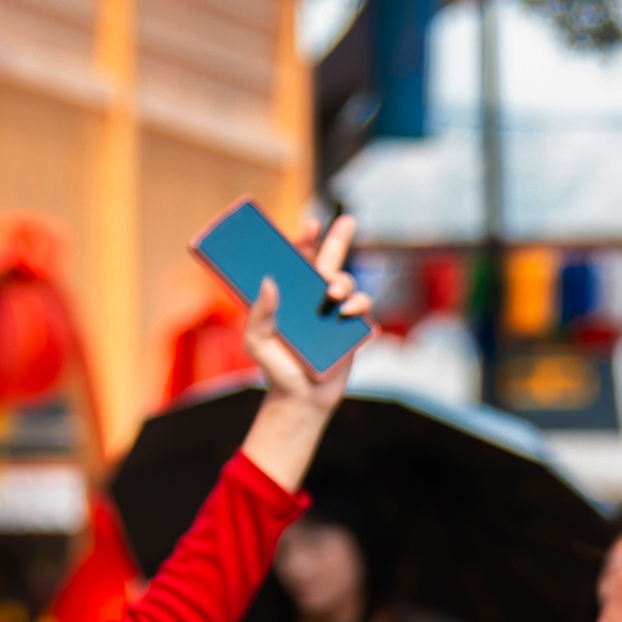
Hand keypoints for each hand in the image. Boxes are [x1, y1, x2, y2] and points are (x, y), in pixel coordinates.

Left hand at [231, 216, 374, 492]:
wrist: (300, 400)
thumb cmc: (275, 368)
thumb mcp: (257, 340)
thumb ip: (259, 312)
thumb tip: (268, 282)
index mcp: (291, 295)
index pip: (299, 260)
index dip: (306, 240)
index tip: (310, 226)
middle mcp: (315, 299)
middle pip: (330, 261)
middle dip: (340, 238)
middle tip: (347, 221)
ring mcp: (336, 314)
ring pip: (348, 285)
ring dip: (345, 283)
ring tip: (334, 295)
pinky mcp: (353, 332)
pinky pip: (364, 312)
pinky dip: (360, 308)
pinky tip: (349, 314)